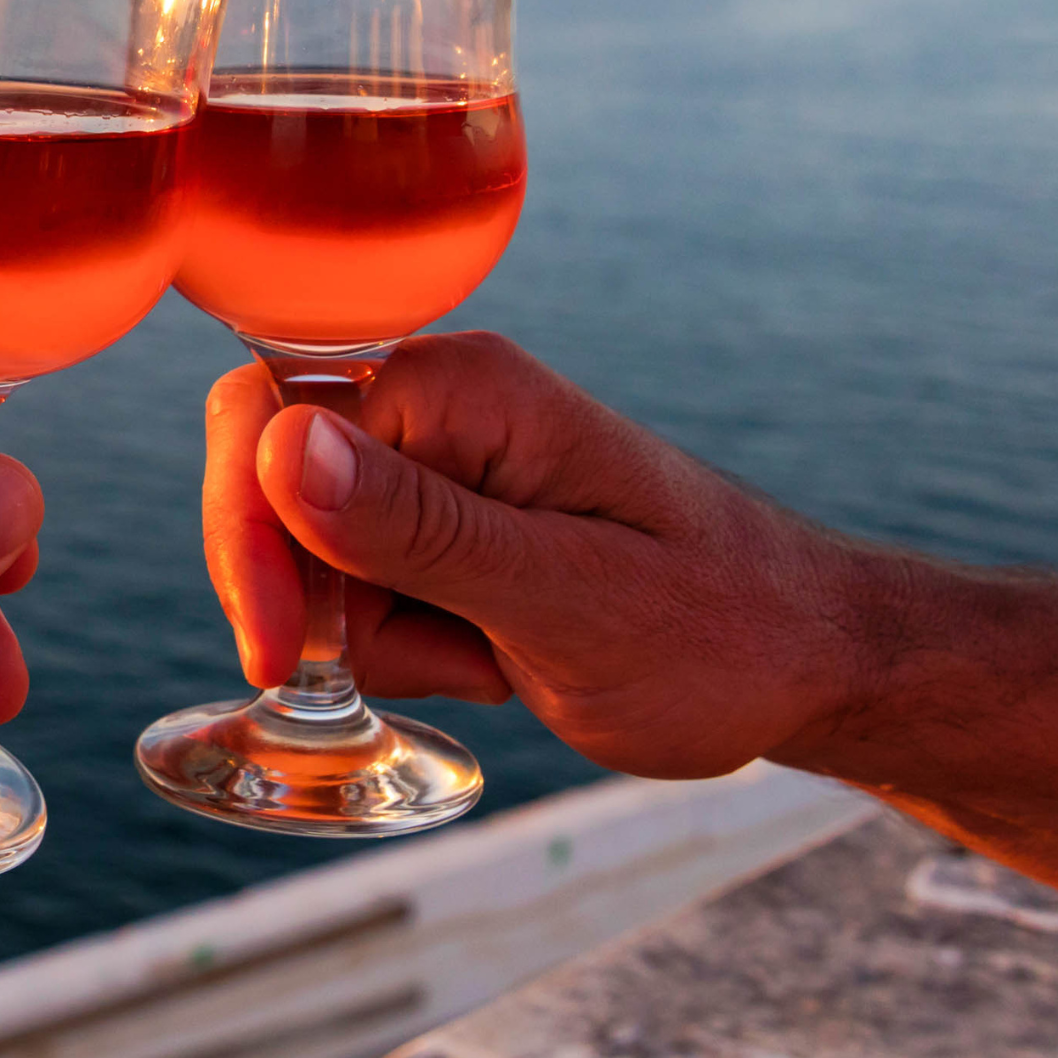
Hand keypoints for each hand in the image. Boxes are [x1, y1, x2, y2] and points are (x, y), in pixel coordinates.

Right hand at [213, 333, 875, 781]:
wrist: (808, 668)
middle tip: (409, 669)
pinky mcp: (446, 531)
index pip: (265, 420)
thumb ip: (418, 527)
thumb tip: (279, 448)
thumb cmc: (722, 632)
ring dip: (376, 637)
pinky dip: (406, 650)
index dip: (249, 536)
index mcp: (461, 387)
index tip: (284, 650)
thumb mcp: (568, 598)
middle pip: (265, 479)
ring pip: (307, 554)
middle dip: (308, 594)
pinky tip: (498, 665)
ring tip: (500, 663)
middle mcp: (436, 409)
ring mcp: (439, 469)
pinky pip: (357, 592)